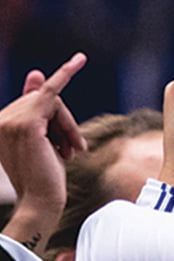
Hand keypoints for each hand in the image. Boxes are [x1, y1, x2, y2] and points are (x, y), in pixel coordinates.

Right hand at [0, 52, 86, 252]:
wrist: (42, 201)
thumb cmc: (46, 177)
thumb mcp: (46, 141)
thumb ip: (43, 112)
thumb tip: (37, 74)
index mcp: (1, 123)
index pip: (32, 100)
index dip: (48, 87)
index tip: (75, 59)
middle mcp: (1, 118)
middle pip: (44, 100)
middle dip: (65, 123)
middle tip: (75, 149)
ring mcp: (10, 120)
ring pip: (52, 102)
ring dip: (69, 126)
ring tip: (72, 151)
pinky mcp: (27, 124)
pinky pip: (51, 93)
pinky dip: (66, 74)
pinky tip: (78, 61)